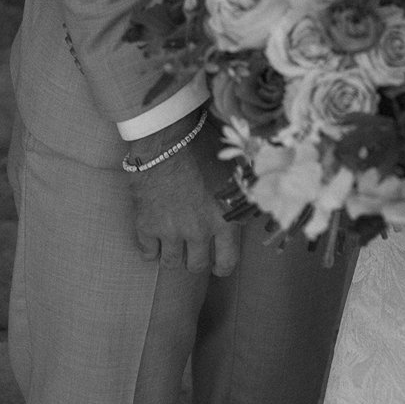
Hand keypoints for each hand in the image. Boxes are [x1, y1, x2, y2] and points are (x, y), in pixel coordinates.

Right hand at [126, 111, 240, 277]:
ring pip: (171, 262)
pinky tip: (154, 240)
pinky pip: (147, 251)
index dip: (223, 266)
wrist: (167, 137)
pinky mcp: (146, 225)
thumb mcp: (234, 168)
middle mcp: (198, 231)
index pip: (227, 261)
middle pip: (196, 265)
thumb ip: (242, 191)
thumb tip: (258, 195)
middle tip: (194, 251)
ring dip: (174, 255)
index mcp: (224, 220)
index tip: (218, 265)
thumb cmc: (205, 145)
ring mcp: (170, 231)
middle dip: (196, 260)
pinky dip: (150, 248)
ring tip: (174, 245)